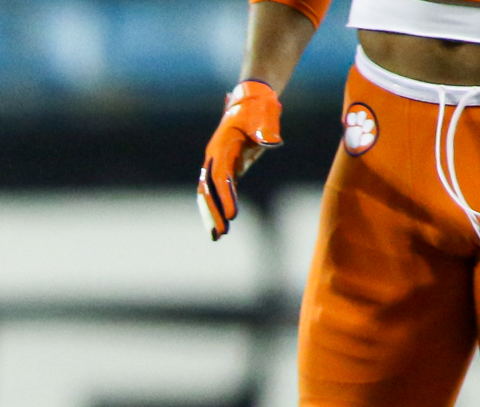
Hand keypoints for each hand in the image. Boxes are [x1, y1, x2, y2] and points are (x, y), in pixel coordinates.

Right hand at [200, 80, 281, 240]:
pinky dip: (219, 206)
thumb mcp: (265, 115)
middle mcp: (215, 157)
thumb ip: (266, 130)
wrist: (254, 97)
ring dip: (211, 214)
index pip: (221, 177)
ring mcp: (218, 162)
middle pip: (208, 190)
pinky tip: (223, 223)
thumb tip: (271, 141)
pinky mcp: (227, 167)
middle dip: (212, 213)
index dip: (225, 197)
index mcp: (222, 146)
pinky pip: (219, 191)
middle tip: (219, 234)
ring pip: (208, 193)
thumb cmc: (260, 107)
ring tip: (216, 236)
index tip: (231, 216)